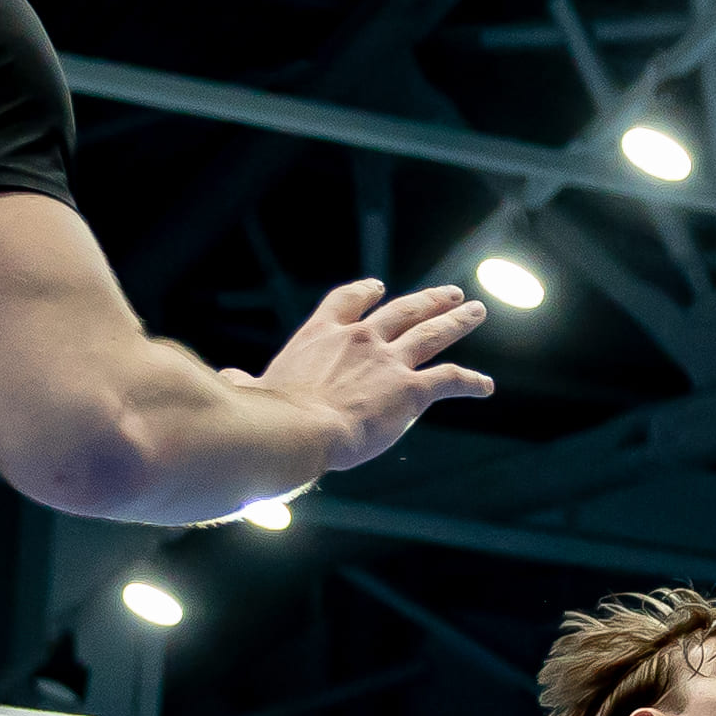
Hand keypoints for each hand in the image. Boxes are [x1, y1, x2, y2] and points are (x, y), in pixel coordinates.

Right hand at [252, 277, 495, 468]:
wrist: (298, 430)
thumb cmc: (268, 415)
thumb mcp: (251, 391)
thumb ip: (244, 382)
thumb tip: (229, 377)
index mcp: (321, 335)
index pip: (347, 302)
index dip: (366, 292)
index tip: (379, 286)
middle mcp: (360, 339)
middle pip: (403, 310)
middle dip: (429, 300)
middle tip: (451, 294)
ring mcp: (389, 361)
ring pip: (433, 333)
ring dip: (458, 321)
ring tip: (476, 311)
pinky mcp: (411, 390)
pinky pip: (450, 380)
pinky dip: (472, 382)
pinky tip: (486, 387)